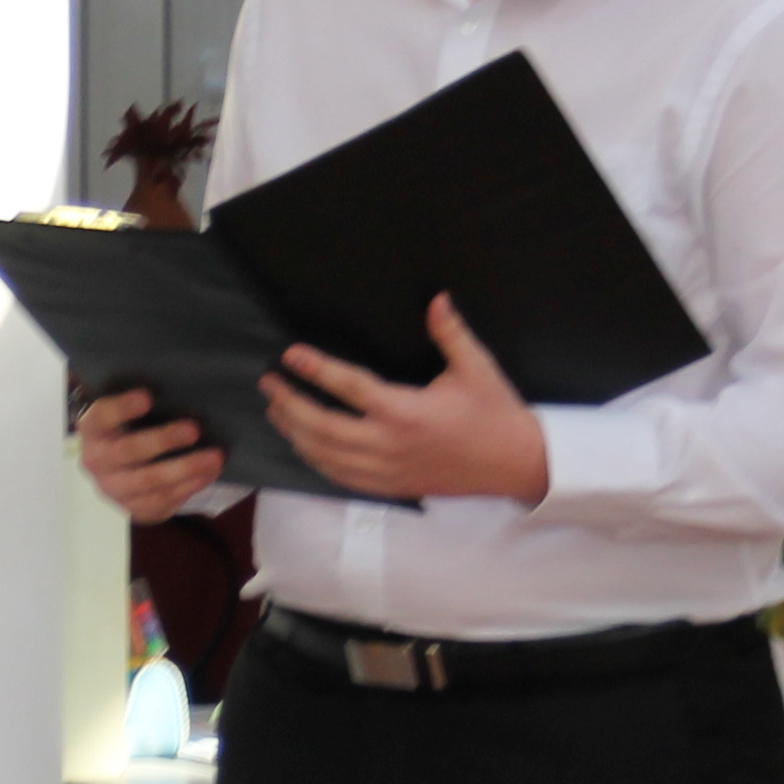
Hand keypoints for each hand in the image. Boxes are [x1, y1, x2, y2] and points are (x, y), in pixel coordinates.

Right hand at [77, 385, 226, 523]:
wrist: (122, 469)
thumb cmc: (133, 427)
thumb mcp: (129, 412)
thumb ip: (144, 401)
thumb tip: (183, 388)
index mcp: (93, 429)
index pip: (102, 417)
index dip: (122, 408)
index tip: (148, 397)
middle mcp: (96, 461)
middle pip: (128, 452)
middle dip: (163, 440)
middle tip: (194, 429)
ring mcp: (114, 489)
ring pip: (149, 482)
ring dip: (185, 468)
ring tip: (215, 457)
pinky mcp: (134, 509)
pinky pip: (163, 501)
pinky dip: (190, 486)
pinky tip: (210, 473)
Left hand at [261, 295, 548, 503]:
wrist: (515, 465)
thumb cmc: (496, 413)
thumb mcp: (476, 367)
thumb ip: (450, 332)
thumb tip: (436, 298)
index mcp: (406, 411)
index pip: (348, 387)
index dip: (315, 370)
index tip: (289, 356)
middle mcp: (389, 444)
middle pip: (323, 427)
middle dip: (290, 405)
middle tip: (268, 384)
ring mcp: (387, 470)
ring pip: (326, 456)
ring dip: (295, 433)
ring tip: (276, 411)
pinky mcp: (391, 485)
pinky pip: (341, 477)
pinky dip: (316, 460)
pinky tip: (303, 444)